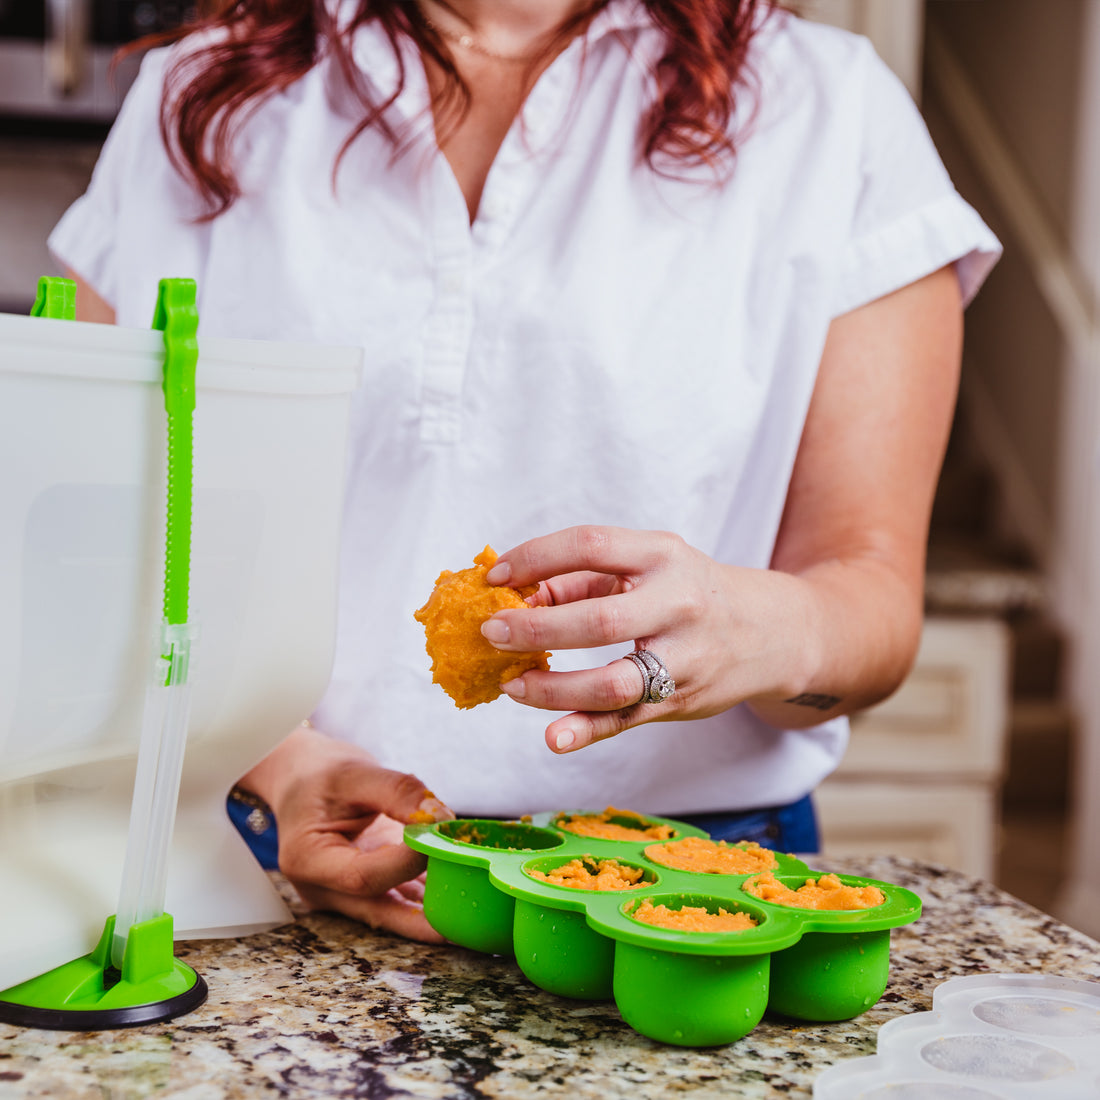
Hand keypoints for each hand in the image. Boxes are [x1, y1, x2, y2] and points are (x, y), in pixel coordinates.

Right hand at [238, 725, 454, 941]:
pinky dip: (430, 901)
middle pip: (381, 910)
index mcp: (307, 860)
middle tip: (471, 918)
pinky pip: (401, 901)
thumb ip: (398, 791)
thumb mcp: (355, 772)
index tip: (438, 837)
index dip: (405, 863)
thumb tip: (440, 817)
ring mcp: (344, 897)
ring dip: (435, 915)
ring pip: (396, 914)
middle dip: (427, 917)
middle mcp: (323, 889)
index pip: (362, 875)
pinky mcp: (367, 892)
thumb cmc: (322, 776)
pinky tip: (463, 900)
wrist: (305, 782)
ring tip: (477, 917)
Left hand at [479, 525, 819, 753]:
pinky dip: (588, 730)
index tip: (495, 578)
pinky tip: (553, 736)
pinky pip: (629, 719)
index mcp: (663, 555)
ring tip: (512, 684)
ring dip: (553, 687)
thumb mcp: (646, 565)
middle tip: (491, 633)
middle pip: (599, 618)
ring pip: (615, 681)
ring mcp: (685, 657)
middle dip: (536, 628)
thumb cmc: (689, 591)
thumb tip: (519, 599)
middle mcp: (679, 603)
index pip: (590, 545)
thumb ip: (581, 578)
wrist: (773, 631)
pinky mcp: (683, 700)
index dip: (535, 559)